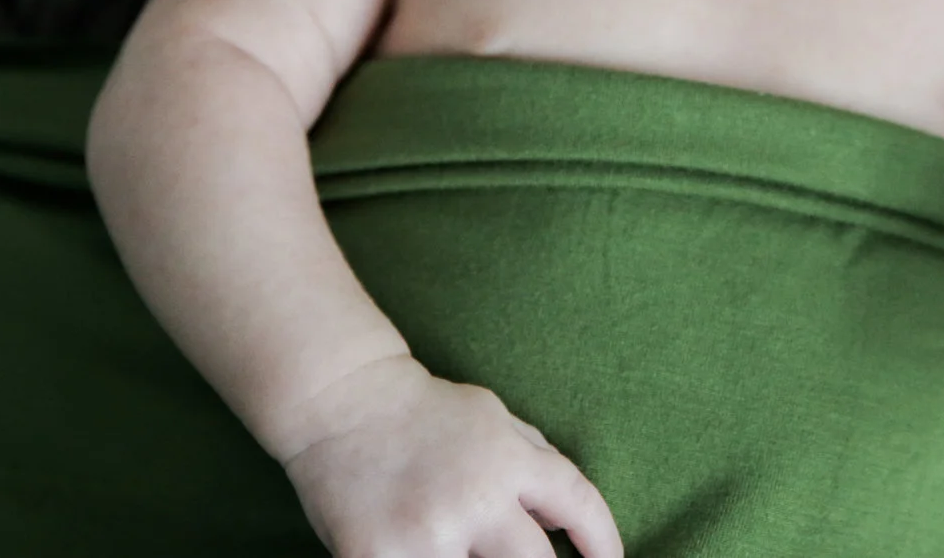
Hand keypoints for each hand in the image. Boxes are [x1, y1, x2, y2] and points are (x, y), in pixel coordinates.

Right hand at [280, 354, 622, 557]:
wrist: (339, 401)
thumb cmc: (423, 411)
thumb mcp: (491, 416)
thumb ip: (535, 459)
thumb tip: (570, 518)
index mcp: (508, 460)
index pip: (579, 505)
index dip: (604, 542)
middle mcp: (474, 499)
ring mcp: (425, 533)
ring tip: (473, 554)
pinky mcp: (376, 556)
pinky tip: (431, 557)